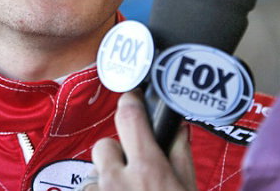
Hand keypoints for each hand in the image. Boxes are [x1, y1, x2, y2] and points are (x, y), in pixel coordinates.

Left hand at [82, 91, 196, 190]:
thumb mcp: (188, 189)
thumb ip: (180, 156)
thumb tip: (177, 128)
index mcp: (147, 171)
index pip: (129, 117)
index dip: (131, 101)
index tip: (133, 97)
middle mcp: (117, 181)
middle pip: (105, 145)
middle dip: (117, 152)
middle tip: (135, 170)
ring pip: (96, 170)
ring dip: (110, 178)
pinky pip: (91, 189)